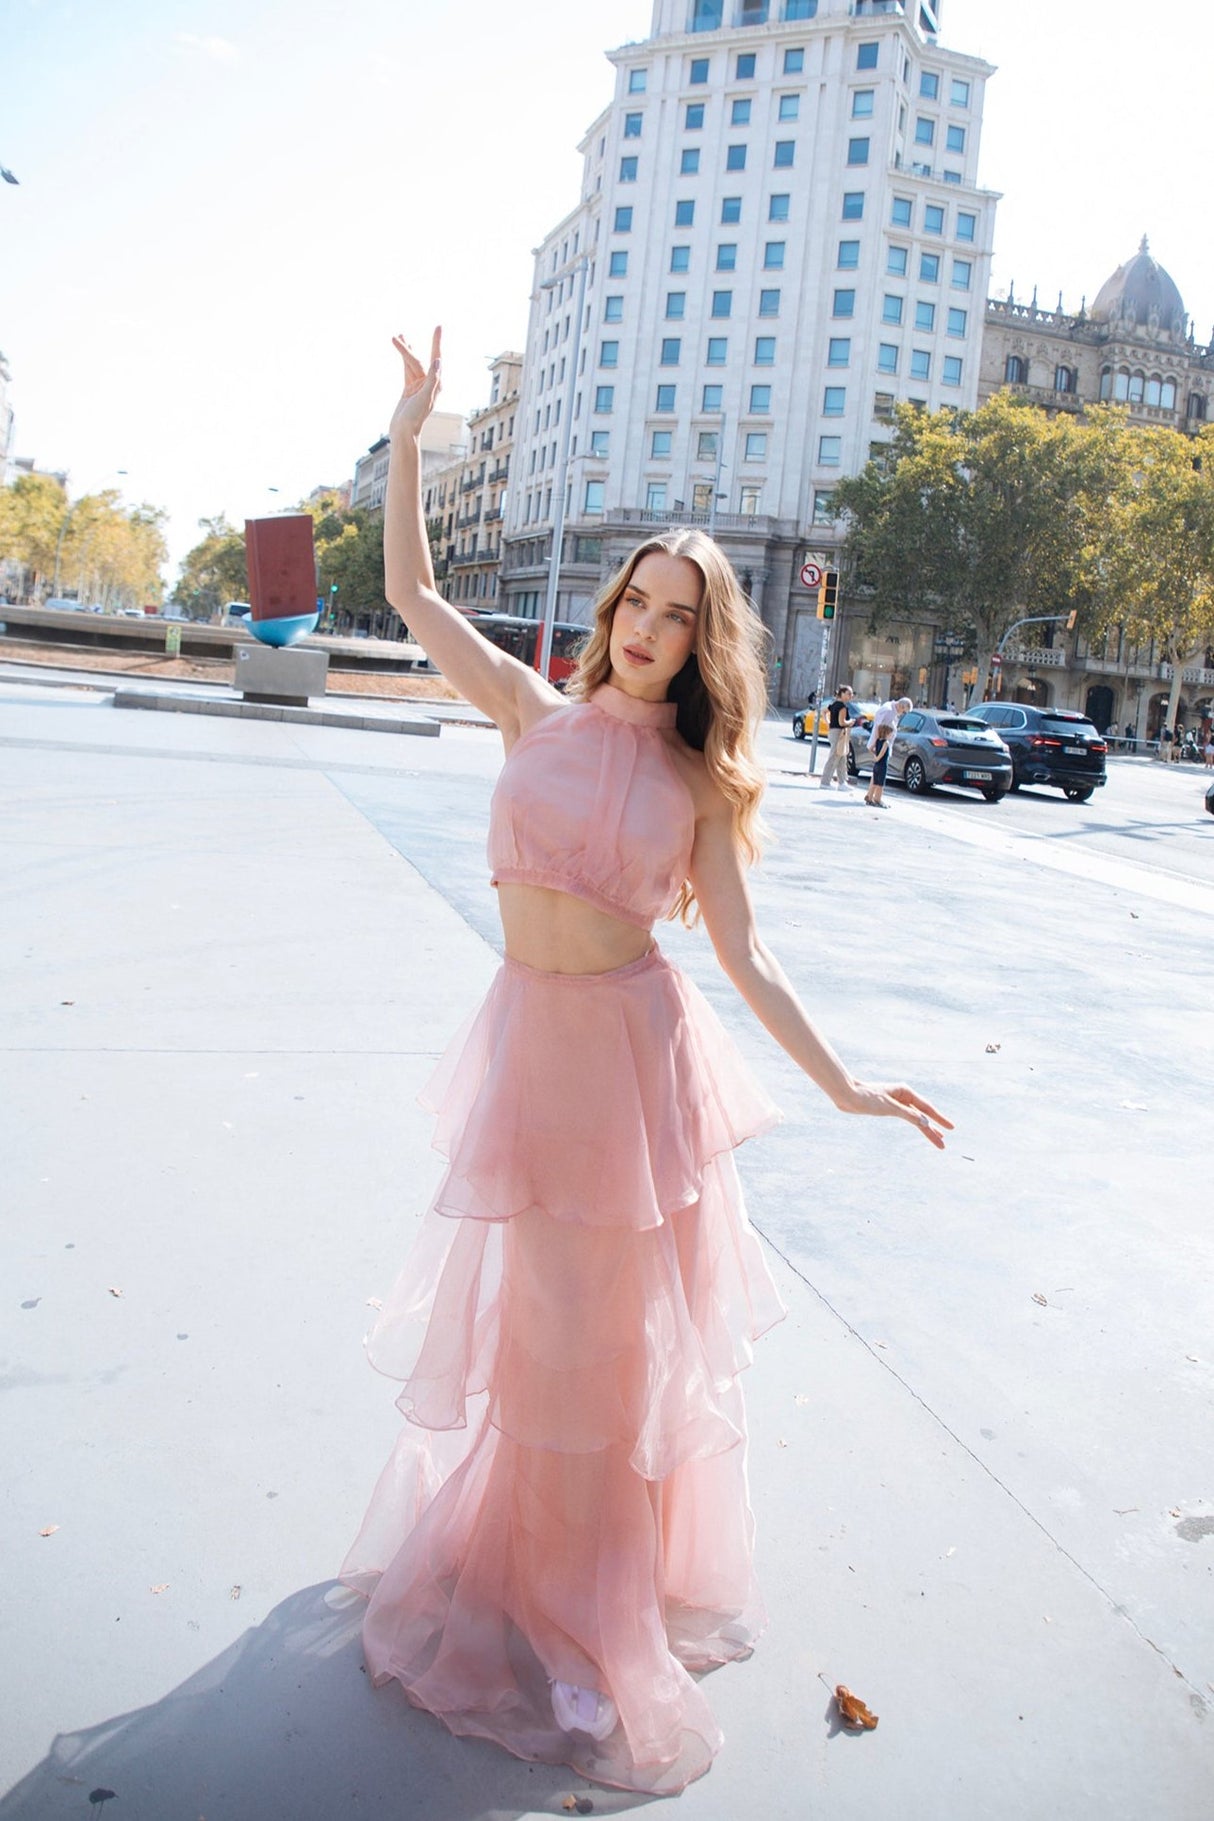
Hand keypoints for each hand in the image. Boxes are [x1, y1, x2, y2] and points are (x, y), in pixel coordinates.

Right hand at [389, 326, 441, 441]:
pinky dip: (403, 359)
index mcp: (436, 384)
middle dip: (408, 349)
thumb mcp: (425, 398)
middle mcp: (429, 383)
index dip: (436, 342)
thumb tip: (438, 361)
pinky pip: (406, 370)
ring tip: (399, 335)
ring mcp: (418, 385)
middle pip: (417, 361)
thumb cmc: (415, 418)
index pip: (436, 358)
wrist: (404, 432)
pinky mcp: (409, 389)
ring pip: (411, 363)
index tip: (438, 327)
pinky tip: (402, 350)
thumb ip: (432, 379)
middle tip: (399, 335)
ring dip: (405, 350)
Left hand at [835, 1080, 952, 1149]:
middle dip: (933, 1129)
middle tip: (943, 1142)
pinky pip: (906, 1118)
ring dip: (925, 1129)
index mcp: (905, 1092)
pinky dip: (914, 1124)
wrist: (847, 1095)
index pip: (927, 1108)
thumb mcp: (890, 1108)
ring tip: (938, 1140)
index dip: (940, 1119)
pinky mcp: (888, 1108)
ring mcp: (896, 1102)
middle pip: (923, 1115)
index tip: (951, 1128)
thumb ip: (908, 1115)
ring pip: (915, 1118)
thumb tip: (925, 1123)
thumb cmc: (867, 1098)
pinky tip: (921, 1127)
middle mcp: (903, 1096)